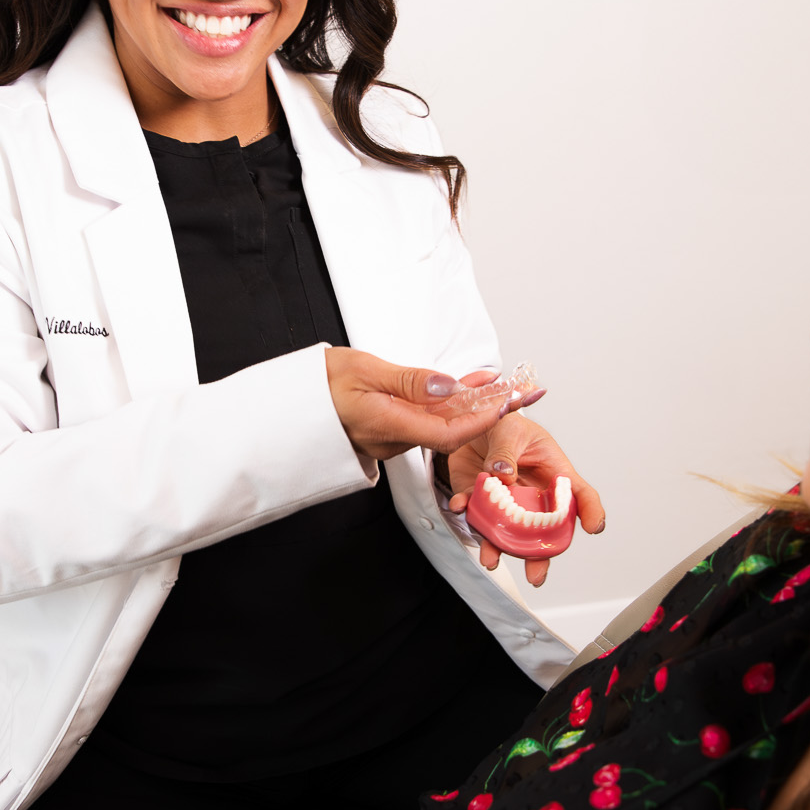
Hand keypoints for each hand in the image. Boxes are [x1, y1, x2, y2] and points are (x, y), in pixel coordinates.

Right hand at [325, 348, 521, 461]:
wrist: (290, 405)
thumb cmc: (318, 387)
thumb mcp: (364, 370)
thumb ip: (409, 380)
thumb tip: (449, 386)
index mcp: (388, 426)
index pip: (448, 433)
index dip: (481, 420)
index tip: (506, 403)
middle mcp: (393, 440)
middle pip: (451, 430)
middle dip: (487, 411)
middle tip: (518, 391)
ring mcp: (391, 437)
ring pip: (440, 423)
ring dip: (470, 404)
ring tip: (497, 382)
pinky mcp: (389, 429)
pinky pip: (425, 420)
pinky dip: (448, 404)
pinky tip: (464, 386)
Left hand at [447, 413, 605, 586]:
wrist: (470, 422)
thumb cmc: (504, 423)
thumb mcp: (510, 427)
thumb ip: (506, 451)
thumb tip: (503, 474)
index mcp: (553, 473)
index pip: (579, 494)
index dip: (591, 511)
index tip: (594, 527)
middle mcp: (532, 494)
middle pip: (543, 529)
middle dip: (540, 555)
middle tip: (536, 575)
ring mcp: (506, 501)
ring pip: (507, 531)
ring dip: (497, 546)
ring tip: (490, 560)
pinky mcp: (478, 499)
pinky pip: (473, 512)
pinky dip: (466, 512)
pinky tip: (460, 506)